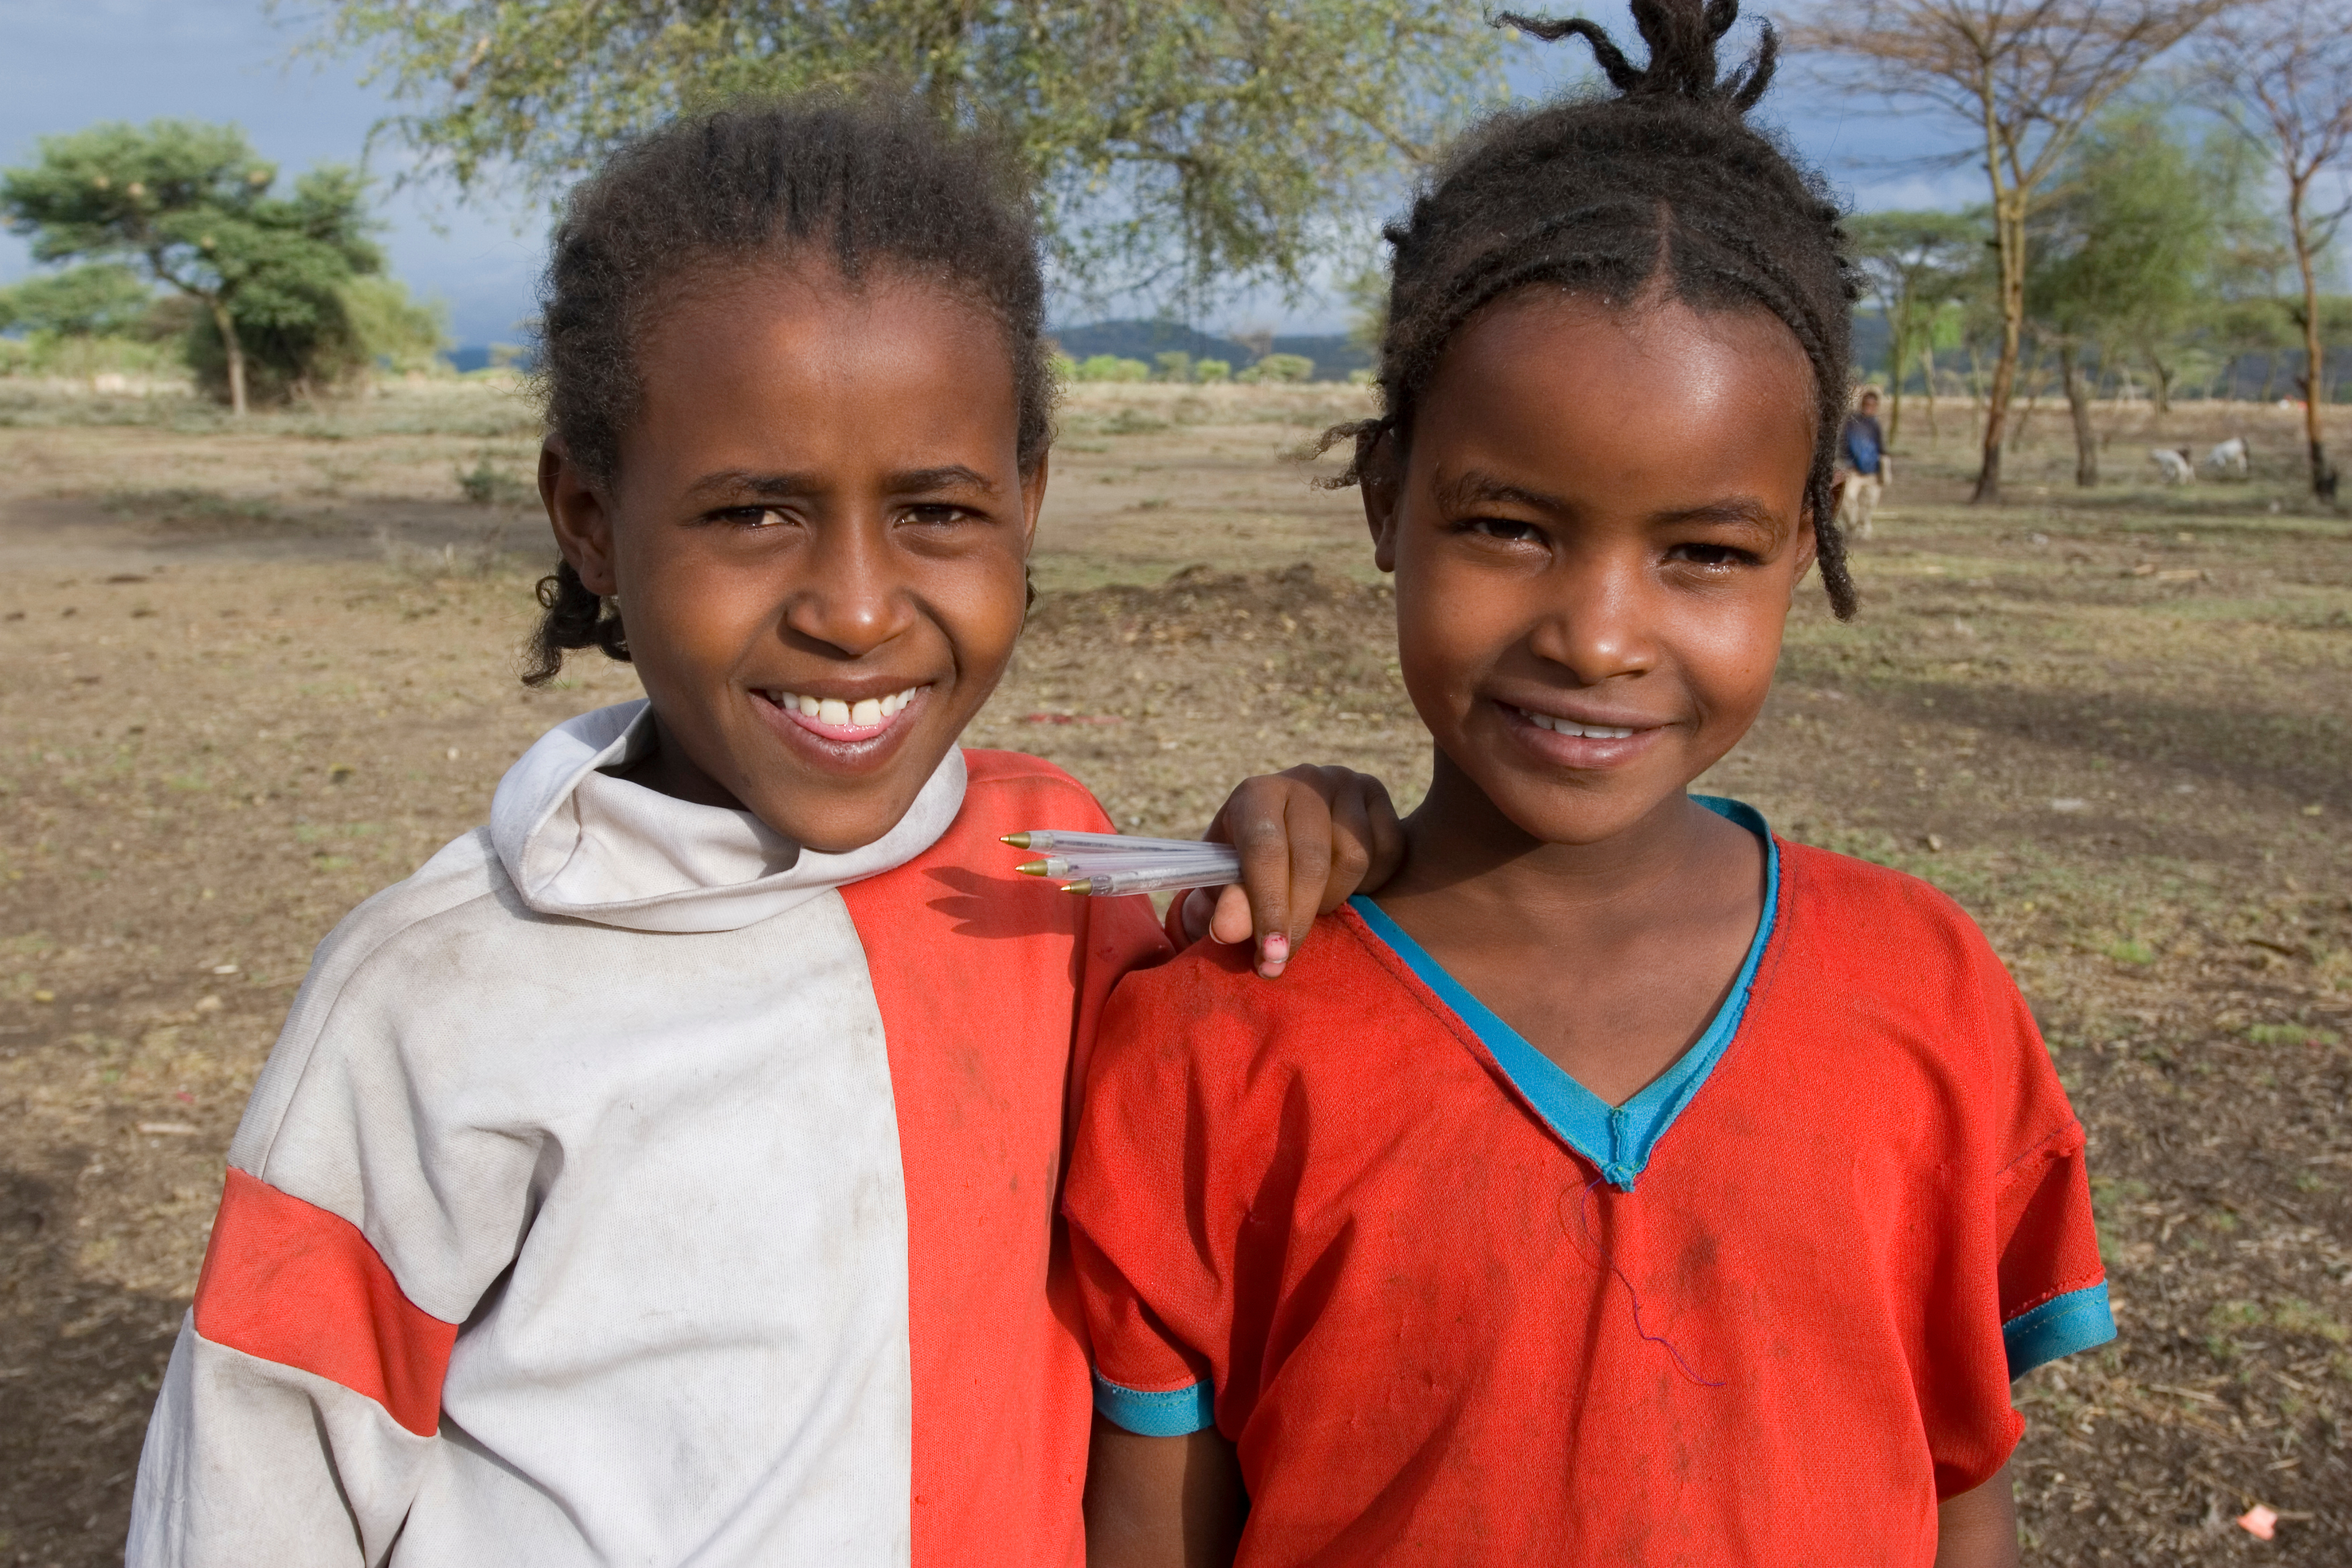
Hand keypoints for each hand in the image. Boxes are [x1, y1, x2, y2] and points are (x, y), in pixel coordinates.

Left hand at [1179, 766, 1403, 977]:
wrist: (1290, 829)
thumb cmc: (1250, 862)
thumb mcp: (1228, 882)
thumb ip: (1227, 904)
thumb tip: (1228, 931)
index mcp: (1256, 795)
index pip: (1265, 850)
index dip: (1268, 906)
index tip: (1271, 955)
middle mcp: (1303, 780)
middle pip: (1311, 860)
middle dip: (1299, 918)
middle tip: (1284, 958)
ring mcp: (1344, 782)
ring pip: (1354, 859)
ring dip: (1334, 899)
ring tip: (1313, 908)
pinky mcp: (1378, 793)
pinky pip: (1389, 851)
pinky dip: (1371, 882)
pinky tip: (1347, 885)